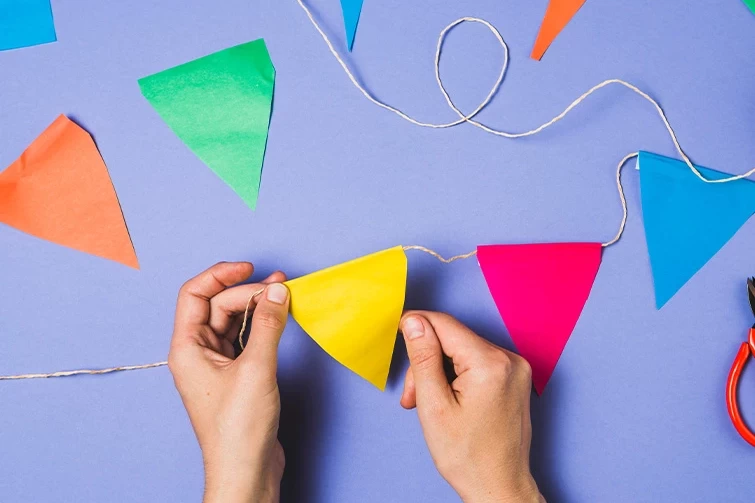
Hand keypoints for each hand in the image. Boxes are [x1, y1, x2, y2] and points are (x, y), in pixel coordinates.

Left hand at [168, 262, 289, 502]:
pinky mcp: (236, 376)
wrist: (246, 470)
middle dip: (247, 292)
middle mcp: (197, 353)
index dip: (221, 275)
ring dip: (256, 307)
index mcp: (187, 348)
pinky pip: (246, 338)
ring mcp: (217, 365)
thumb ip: (268, 325)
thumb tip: (278, 290)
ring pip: (233, 321)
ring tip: (283, 296)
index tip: (250, 268)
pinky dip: (262, 326)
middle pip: (218, 306)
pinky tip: (279, 320)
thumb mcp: (256, 369)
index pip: (195, 295)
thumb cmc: (238, 429)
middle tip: (279, 288)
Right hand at [399, 312, 543, 502]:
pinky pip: (477, 362)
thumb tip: (414, 321)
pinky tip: (449, 400)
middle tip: (413, 397)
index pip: (444, 324)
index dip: (416, 327)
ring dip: (440, 371)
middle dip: (426, 362)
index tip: (397, 336)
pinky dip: (457, 376)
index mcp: (490, 363)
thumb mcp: (434, 405)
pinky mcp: (515, 377)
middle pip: (452, 339)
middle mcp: (510, 359)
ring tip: (429, 404)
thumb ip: (423, 358)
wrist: (499, 487)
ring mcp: (516, 368)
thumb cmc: (468, 456)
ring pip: (462, 351)